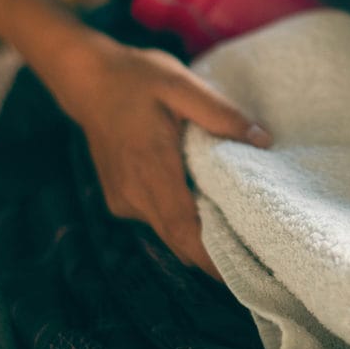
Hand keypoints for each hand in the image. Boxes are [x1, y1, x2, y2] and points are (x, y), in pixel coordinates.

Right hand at [52, 35, 272, 279]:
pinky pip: (157, 219)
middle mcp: (133, 192)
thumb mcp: (182, 84)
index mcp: (151, 167)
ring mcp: (124, 198)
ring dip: (199, 236)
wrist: (87, 79)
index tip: (243, 270)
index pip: (184, 228)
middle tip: (256, 255)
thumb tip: (262, 140)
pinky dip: (182, 220)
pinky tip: (207, 205)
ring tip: (240, 231)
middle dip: (214, 253)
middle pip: (179, 239)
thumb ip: (221, 114)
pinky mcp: (120, 197)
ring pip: (169, 232)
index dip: (212, 257)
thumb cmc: (137, 78)